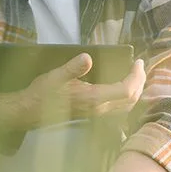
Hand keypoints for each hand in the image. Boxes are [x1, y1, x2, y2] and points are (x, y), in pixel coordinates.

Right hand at [23, 54, 145, 125]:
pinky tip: (123, 85)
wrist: (30, 112)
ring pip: (127, 105)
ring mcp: (97, 114)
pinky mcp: (94, 114)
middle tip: (140, 66)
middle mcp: (99, 109)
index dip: (136, 76)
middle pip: (131, 99)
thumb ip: (73, 68)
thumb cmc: (43, 93)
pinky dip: (127, 96)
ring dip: (135, 89)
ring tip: (135, 74)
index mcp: (94, 99)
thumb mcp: (55, 76)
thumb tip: (87, 57)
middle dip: (140, 81)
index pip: (126, 90)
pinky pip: (119, 107)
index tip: (138, 61)